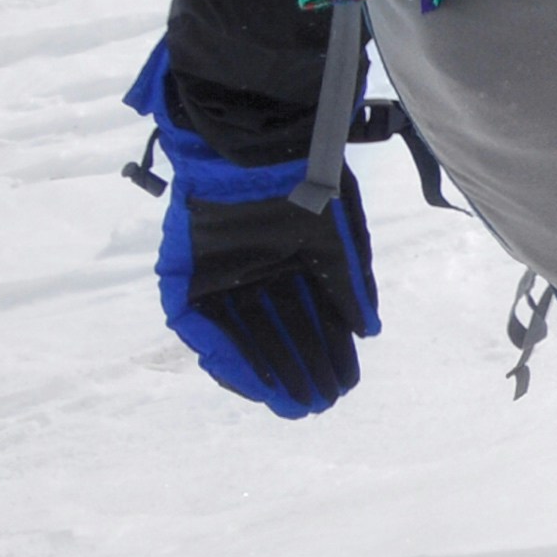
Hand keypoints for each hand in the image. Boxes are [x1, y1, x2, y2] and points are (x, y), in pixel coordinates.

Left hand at [164, 169, 375, 416]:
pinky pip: (199, 326)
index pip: (312, 315)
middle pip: (279, 330)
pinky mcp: (186, 276)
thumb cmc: (308, 186)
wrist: (257, 152)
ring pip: (244, 334)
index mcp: (295, 256)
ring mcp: (221, 274)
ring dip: (266, 370)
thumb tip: (370, 333)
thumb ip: (352, 290)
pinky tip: (251, 380)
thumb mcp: (342, 243)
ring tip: (289, 402)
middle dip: (299, 368)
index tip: (342, 384)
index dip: (328, 352)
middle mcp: (257, 268)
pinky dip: (223, 354)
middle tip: (315, 404)